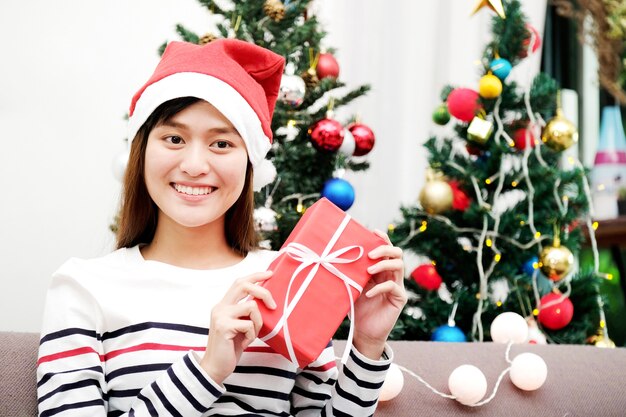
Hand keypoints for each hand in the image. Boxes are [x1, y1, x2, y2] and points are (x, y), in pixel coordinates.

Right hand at [200, 271, 275, 383]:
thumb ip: (247, 313)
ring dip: (258, 322)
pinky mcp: (224, 327)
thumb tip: (266, 301)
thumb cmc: (230, 348)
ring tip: (252, 335)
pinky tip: (244, 343)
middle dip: (263, 292)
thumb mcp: (240, 326)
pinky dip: (251, 335)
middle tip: (274, 306)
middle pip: (244, 285)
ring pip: (251, 306)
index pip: (239, 283)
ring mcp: (221, 316)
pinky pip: (248, 325)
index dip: (255, 276)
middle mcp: (220, 307)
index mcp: (224, 305)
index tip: (270, 274)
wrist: (215, 368)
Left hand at [353, 230, 406, 359]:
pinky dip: (380, 287)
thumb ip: (352, 273)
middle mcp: (391, 275)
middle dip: (384, 249)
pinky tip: (368, 293)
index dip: (383, 239)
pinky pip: (394, 287)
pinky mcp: (399, 299)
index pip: (386, 249)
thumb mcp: (352, 287)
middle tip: (370, 255)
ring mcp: (397, 286)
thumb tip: (337, 258)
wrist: (363, 332)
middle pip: (397, 253)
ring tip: (369, 271)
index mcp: (381, 270)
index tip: (374, 231)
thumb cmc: (357, 308)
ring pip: (399, 266)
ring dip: (383, 265)